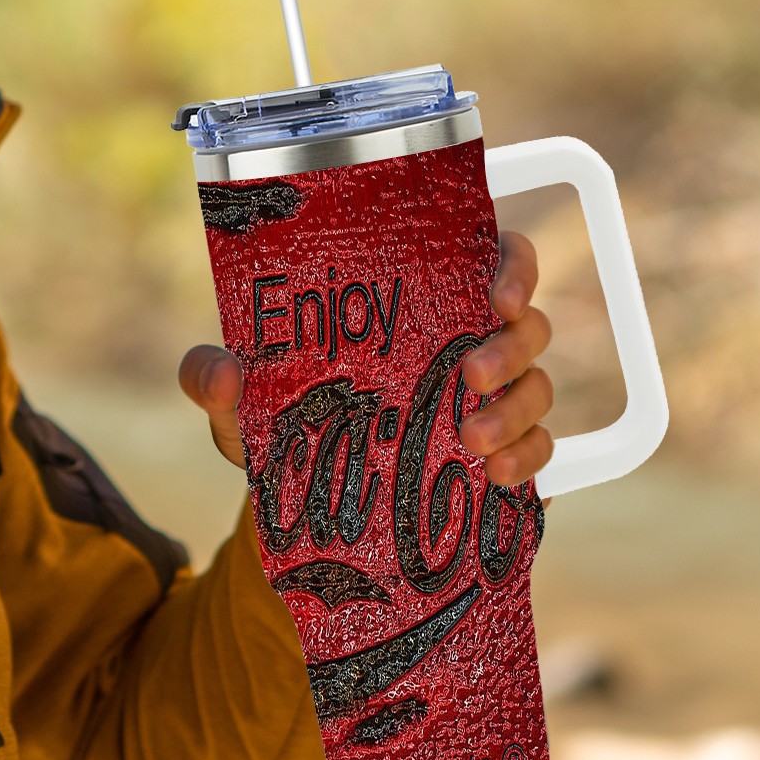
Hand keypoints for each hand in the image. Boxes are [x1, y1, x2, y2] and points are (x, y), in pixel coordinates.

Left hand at [177, 230, 554, 487]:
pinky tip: (496, 475)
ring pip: (540, 384)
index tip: (495, 293)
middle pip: (528, 321)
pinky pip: (544, 448)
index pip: (491, 255)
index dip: (512, 265)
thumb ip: (215, 379)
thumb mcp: (241, 401)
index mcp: (419, 299)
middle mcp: (465, 338)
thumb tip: (220, 373)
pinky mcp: (504, 454)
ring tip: (472, 441)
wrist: (302, 504)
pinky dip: (530, 459)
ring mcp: (493, 398)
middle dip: (510, 346)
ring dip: (517, 410)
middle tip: (469, 376)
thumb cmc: (281, 422)